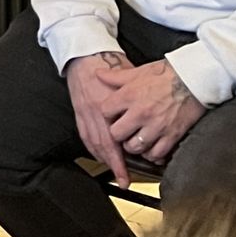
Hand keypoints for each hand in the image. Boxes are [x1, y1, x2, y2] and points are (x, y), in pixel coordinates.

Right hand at [66, 52, 134, 185]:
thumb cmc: (109, 64)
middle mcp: (94, 113)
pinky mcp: (79, 113)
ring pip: (93, 143)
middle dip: (114, 165)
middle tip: (124, 180)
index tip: (130, 171)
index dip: (121, 159)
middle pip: (103, 146)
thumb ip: (139, 97)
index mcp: (107, 105)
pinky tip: (100, 155)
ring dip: (103, 159)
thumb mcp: (130, 78)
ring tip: (114, 171)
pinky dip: (93, 148)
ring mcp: (85, 114)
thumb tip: (156, 110)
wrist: (85, 56)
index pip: (114, 139)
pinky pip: (85, 135)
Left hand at [98, 57, 205, 167]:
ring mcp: (156, 126)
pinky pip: (156, 154)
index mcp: (129, 95)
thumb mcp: (138, 71)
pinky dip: (152, 154)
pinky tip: (151, 147)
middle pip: (116, 134)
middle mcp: (140, 112)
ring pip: (134, 147)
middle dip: (117, 134)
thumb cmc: (168, 73)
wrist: (195, 78)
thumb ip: (116, 76)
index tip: (112, 116)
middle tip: (123, 131)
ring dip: (133, 146)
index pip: (105, 112)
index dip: (107, 115)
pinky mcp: (172, 135)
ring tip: (136, 140)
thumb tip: (98, 74)